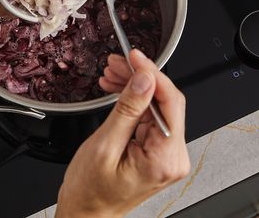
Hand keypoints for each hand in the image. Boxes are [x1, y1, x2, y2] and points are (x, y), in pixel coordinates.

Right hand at [55, 49, 190, 217]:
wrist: (86, 213)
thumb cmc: (91, 191)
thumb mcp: (105, 145)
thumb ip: (128, 110)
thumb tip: (145, 79)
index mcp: (165, 159)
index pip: (171, 102)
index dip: (153, 74)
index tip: (136, 57)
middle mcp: (173, 158)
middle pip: (165, 102)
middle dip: (140, 78)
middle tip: (117, 62)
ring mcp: (167, 155)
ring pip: (157, 106)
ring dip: (135, 87)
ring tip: (112, 74)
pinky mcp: (158, 151)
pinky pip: (150, 117)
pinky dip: (134, 102)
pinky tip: (118, 90)